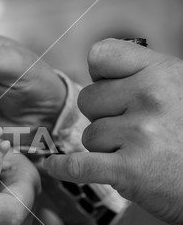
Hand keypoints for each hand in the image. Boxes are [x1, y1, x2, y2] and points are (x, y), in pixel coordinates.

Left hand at [44, 39, 182, 224]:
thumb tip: (98, 72)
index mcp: (161, 72)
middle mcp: (150, 97)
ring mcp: (139, 134)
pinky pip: (78, 165)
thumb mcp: (178, 88)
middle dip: (101, 116)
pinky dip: (63, 168)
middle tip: (131, 130)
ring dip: (104, 148)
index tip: (108, 86)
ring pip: (88, 135)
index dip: (100, 74)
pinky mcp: (129, 170)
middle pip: (87, 100)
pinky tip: (54, 166)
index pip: (101, 55)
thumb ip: (140, 75)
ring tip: (137, 153)